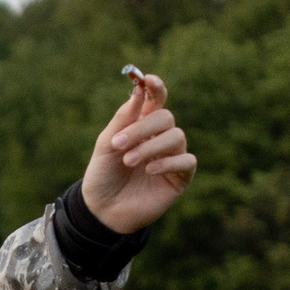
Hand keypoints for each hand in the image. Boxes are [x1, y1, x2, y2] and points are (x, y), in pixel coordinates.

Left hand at [81, 71, 196, 234]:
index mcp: (142, 125)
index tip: (147, 79)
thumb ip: (123, 119)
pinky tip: (149, 171)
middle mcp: (160, 137)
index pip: (156, 99)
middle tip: (118, 144)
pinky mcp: (180, 177)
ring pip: (176, 136)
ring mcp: (172, 156)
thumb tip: (138, 90)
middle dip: (142, 128)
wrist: (102, 210)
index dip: (155, 87)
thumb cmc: (103, 175)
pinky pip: (186, 160)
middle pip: (166, 117)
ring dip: (150, 146)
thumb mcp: (106, 145)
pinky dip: (167, 162)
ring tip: (129, 161)